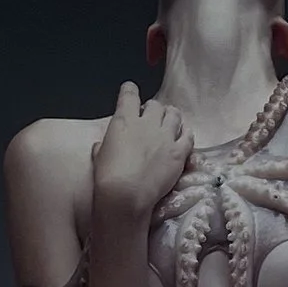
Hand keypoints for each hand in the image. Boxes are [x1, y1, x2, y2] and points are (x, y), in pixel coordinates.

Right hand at [90, 80, 191, 221]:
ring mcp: (166, 137)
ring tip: (169, 121)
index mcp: (125, 120)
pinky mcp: (179, 153)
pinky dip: (186, 132)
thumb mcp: (99, 156)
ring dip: (171, 116)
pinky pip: (188, 136)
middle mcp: (147, 124)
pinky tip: (184, 134)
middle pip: (155, 105)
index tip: (130, 90)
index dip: (130, 90)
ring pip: (174, 115)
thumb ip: (104, 145)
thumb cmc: (107, 177)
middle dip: (153, 109)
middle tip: (150, 117)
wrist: (126, 196)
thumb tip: (102, 146)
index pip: (129, 94)